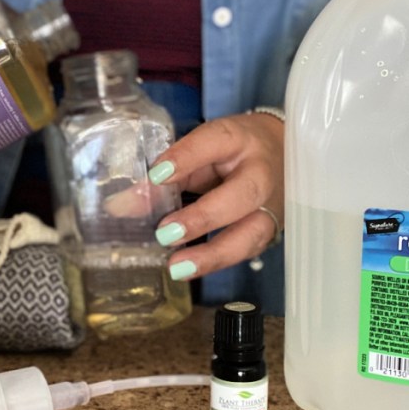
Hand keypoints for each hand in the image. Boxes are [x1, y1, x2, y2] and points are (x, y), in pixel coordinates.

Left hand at [147, 112, 284, 280]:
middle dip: (202, 217)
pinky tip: (187, 270)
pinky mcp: (271, 231)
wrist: (283, 155)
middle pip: (242, 195)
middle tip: (165, 234)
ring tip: (177, 267)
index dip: (186, 157)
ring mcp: (273, 206)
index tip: (156, 174)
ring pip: (252, 234)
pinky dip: (216, 263)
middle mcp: (262, 173)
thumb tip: (124, 205)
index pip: (216, 141)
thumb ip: (168, 172)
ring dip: (212, 254)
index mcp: (241, 139)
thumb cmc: (233, 152)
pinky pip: (246, 251)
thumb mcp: (202, 149)